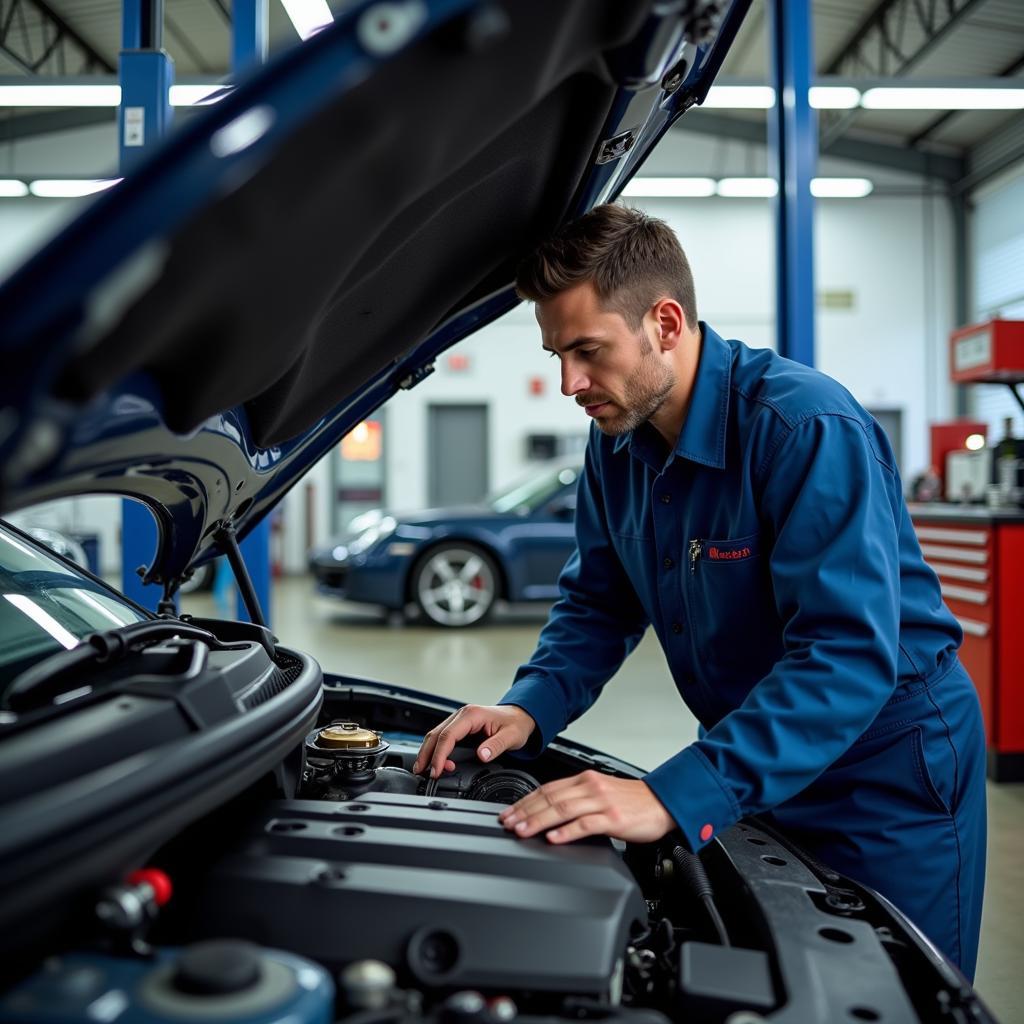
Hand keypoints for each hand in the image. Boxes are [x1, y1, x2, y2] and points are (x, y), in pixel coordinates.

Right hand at [413, 704, 535, 777]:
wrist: (520, 715)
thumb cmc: (516, 723)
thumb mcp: (511, 736)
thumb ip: (496, 746)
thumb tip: (481, 755)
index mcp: (472, 715)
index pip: (448, 736)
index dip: (439, 755)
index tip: (436, 770)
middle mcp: (462, 715)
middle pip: (436, 734)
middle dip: (426, 755)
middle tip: (422, 773)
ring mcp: (459, 720)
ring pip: (436, 735)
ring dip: (428, 752)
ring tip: (424, 770)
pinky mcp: (459, 726)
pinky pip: (442, 737)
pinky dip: (435, 750)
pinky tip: (435, 761)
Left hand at [498, 771, 674, 843]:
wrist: (663, 803)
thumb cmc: (633, 802)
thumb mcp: (601, 793)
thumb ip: (578, 800)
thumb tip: (550, 815)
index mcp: (585, 780)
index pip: (547, 788)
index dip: (525, 801)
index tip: (509, 812)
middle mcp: (590, 787)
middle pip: (550, 798)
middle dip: (525, 811)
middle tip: (507, 823)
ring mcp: (601, 802)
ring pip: (563, 809)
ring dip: (538, 820)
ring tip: (522, 830)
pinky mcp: (613, 819)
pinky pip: (585, 824)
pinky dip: (567, 831)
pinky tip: (553, 838)